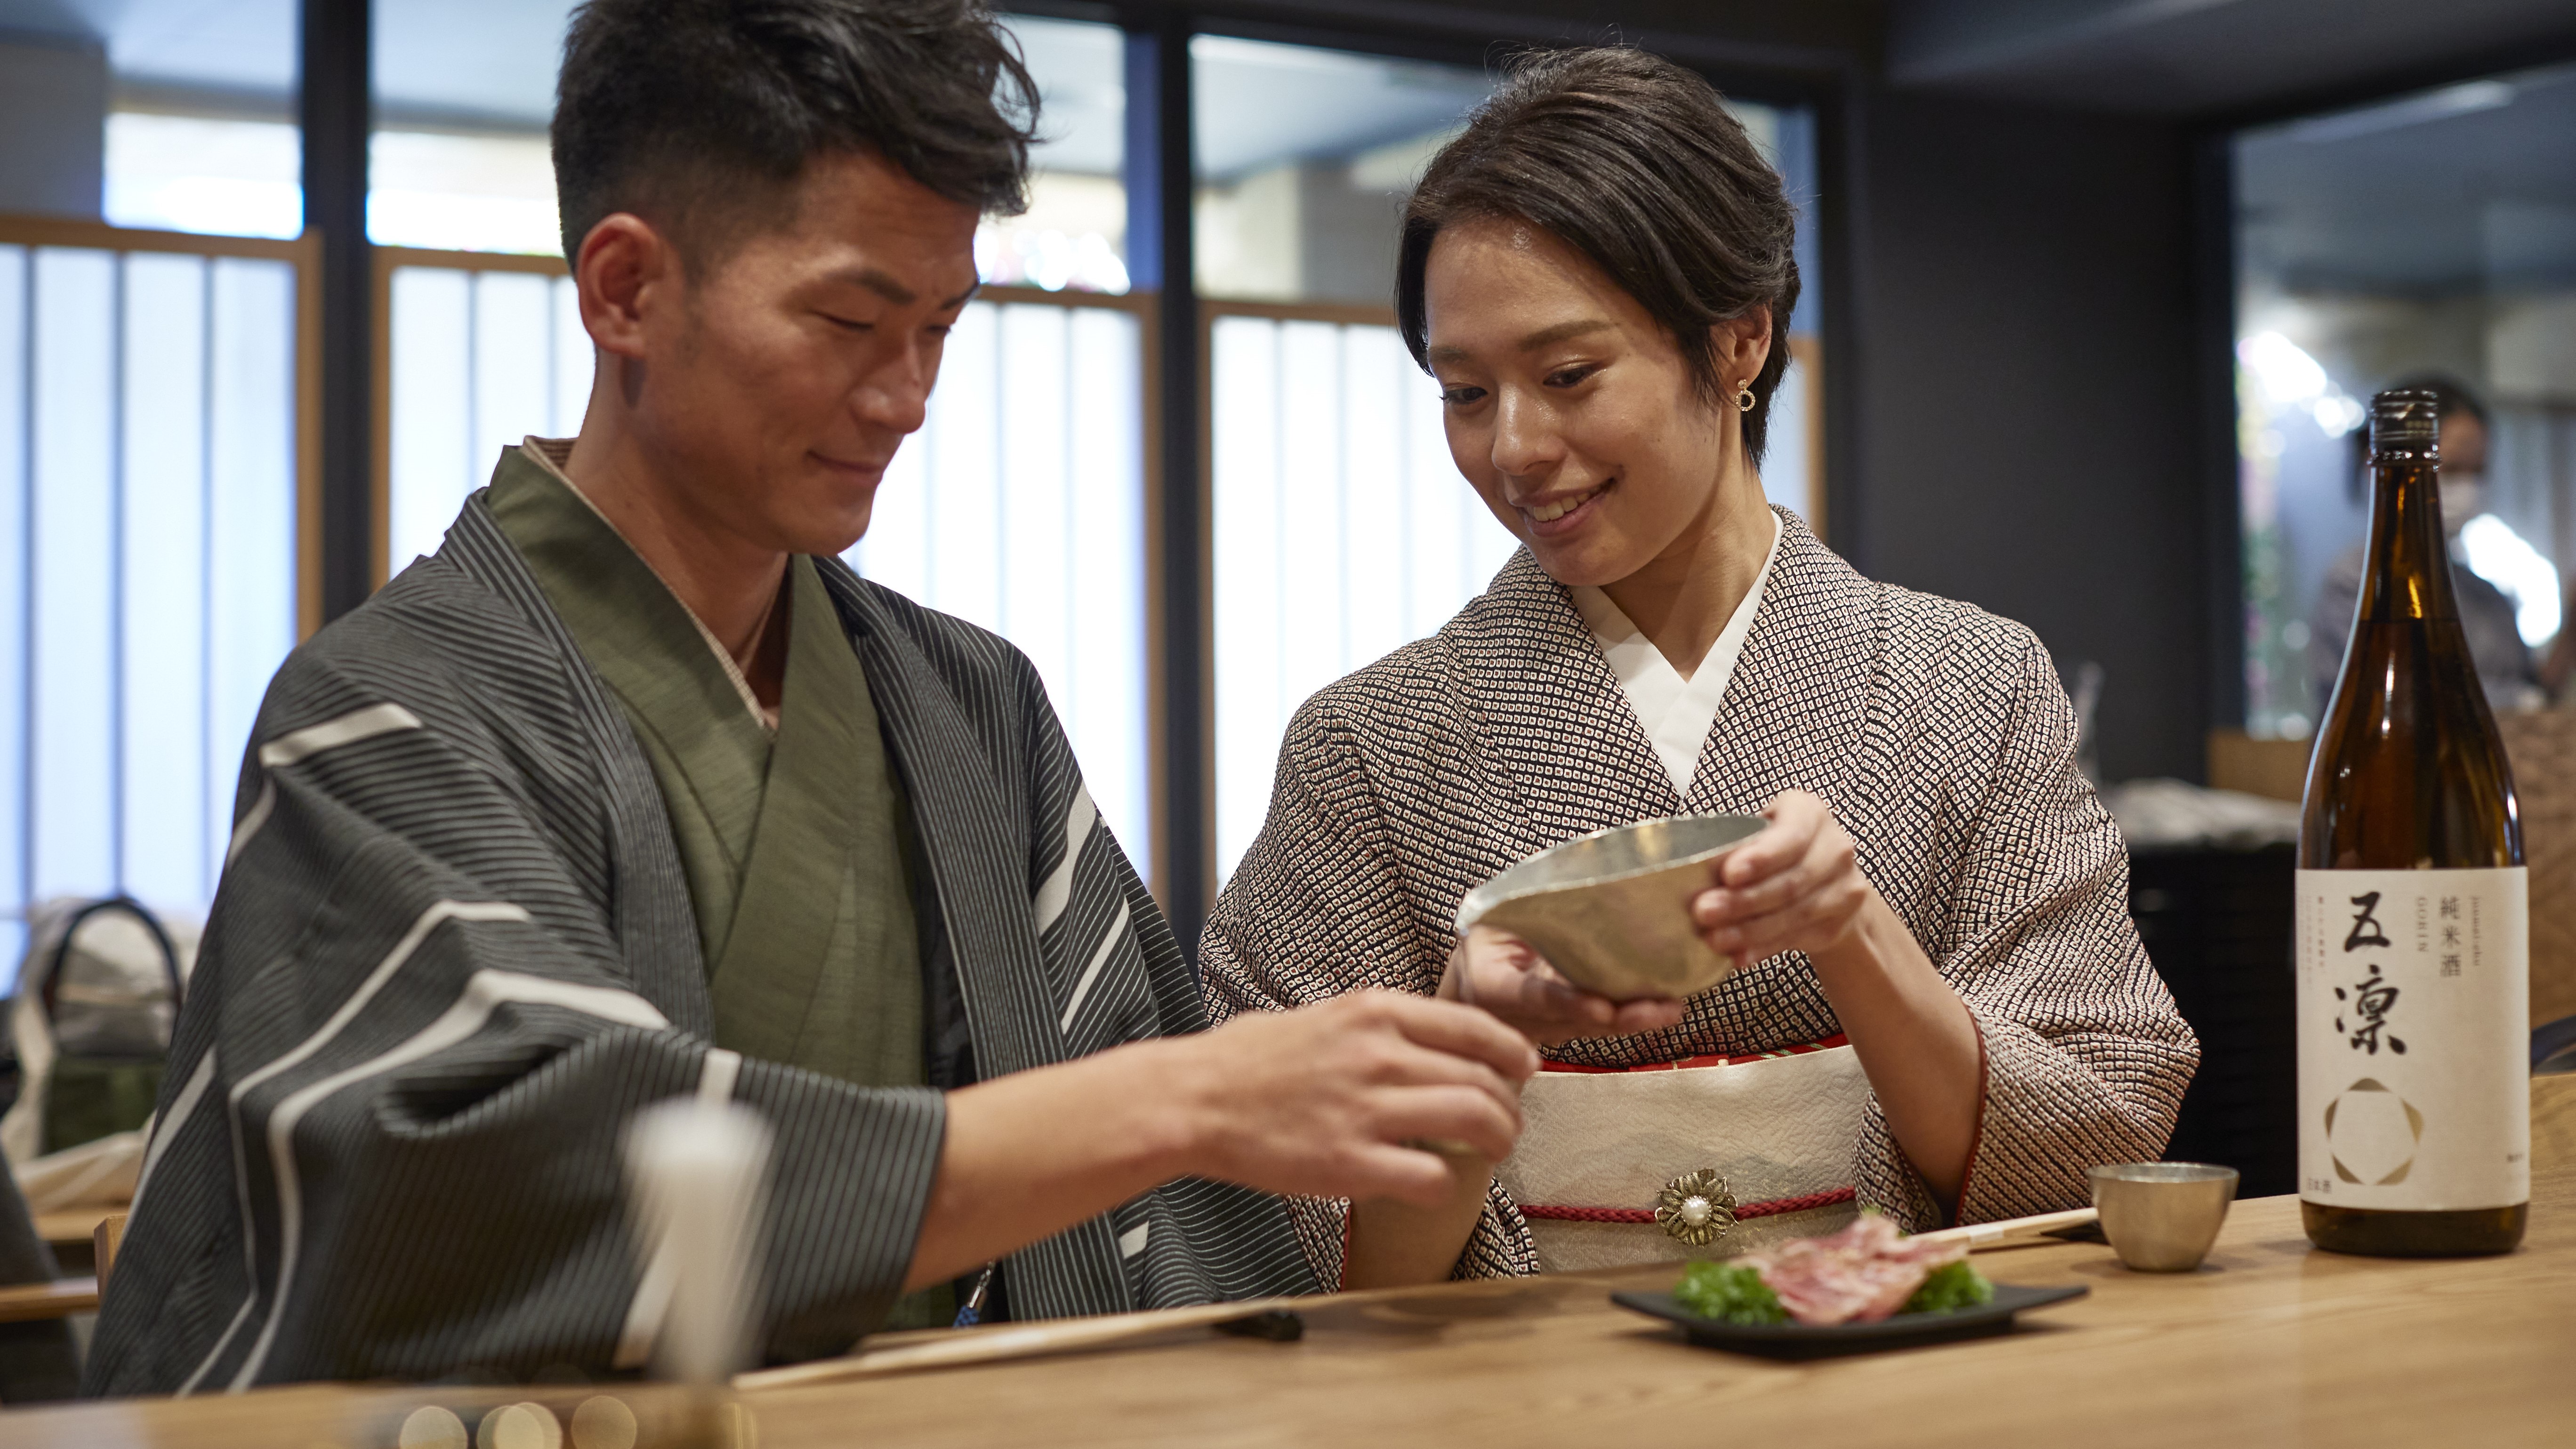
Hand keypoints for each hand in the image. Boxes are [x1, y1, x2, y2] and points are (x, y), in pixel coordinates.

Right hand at [1170, 990, 1537, 1207]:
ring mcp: (1366, 1110)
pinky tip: (1435, 1187)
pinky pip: (1431, 1177)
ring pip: (1474, 1122)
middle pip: (1485, 1080)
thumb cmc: (1248, 1060)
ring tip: (1493, 1152)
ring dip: (1497, 1142)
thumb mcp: (1320, 1016)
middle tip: (1508, 1125)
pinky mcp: (1350, 1163)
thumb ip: (1375, 1025)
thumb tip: (1422, 1039)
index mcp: (1374, 1013)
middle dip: (1511, 1108)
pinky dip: (1447, 1186)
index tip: (1523, 1068)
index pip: (1475, 1026)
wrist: (1193, 1099)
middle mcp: (1379, 1055)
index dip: (1512, 1052)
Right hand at [1439, 924, 1684, 1047]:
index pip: (1532, 996)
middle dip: (1619, 1019)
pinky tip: (1667, 1006)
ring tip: (1671, 1008)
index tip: (1602, 1007)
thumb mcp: (1491, 914)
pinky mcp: (1569, 1027)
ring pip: (1594, 1028)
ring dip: (1635, 1020)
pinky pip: (1602, 1024)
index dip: (1567, 1002)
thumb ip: (1521, 902)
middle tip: (1657, 1010)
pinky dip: (1634, 1016)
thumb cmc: (1486, 934)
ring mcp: (1546, 1028)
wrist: (1473, 976)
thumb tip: (1569, 864)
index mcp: (1491, 987)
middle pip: (1574, 1022)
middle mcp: (1521, 1017)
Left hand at [1691, 789, 1872, 964]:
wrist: (1826, 879)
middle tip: (1704, 912)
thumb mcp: (1759, 835)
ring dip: (1750, 930)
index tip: (1729, 875)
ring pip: (1795, 914)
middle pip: (1789, 881)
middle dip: (1743, 901)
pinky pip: (1798, 937)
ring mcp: (1845, 885)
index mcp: (1809, 812)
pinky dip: (1765, 948)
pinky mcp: (1840, 921)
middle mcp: (1836, 847)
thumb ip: (1737, 847)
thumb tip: (1693, 870)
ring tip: (1715, 939)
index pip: (1789, 837)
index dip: (1760, 858)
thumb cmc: (1774, 848)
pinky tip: (1739, 956)